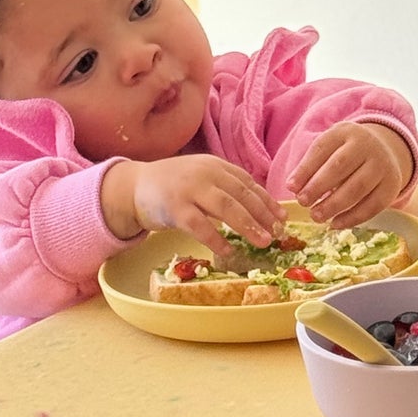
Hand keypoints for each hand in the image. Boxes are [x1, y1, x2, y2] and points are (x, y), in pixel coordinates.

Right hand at [101, 154, 283, 254]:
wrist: (135, 186)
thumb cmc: (175, 187)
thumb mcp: (203, 180)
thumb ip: (227, 190)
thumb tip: (262, 213)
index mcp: (215, 166)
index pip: (248, 183)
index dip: (267, 201)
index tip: (282, 219)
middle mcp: (205, 173)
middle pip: (241, 195)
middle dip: (262, 215)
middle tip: (278, 233)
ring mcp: (189, 189)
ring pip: (226, 207)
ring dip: (247, 225)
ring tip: (263, 241)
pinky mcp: (174, 207)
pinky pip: (200, 226)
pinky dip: (217, 239)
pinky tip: (229, 250)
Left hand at [286, 122, 411, 227]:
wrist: (385, 151)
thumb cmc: (347, 153)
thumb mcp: (330, 149)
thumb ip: (312, 165)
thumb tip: (294, 188)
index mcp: (346, 132)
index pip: (322, 149)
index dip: (305, 169)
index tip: (291, 187)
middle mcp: (367, 146)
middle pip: (340, 166)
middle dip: (318, 187)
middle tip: (303, 202)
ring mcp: (382, 166)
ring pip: (357, 188)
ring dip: (334, 205)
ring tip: (316, 216)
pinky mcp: (392, 186)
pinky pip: (372, 206)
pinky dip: (352, 218)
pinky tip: (335, 224)